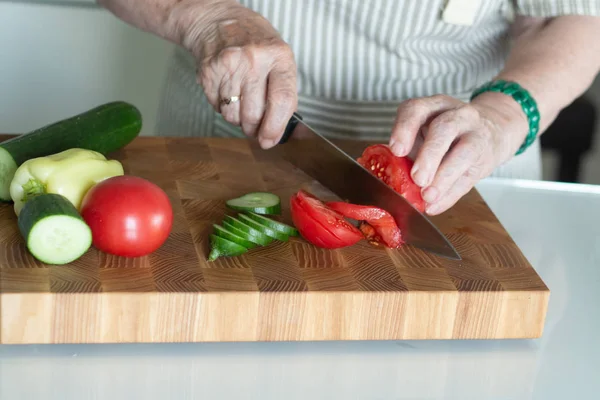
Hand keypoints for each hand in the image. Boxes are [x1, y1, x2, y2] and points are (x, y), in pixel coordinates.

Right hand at [185, 1, 296, 147]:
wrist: (217, 21)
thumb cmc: (254, 43)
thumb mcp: (279, 58)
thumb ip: (285, 93)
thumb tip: (282, 132)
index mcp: (279, 56)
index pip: (282, 100)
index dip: (276, 127)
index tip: (271, 140)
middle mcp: (254, 60)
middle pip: (254, 114)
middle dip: (254, 128)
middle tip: (254, 126)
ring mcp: (229, 65)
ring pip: (233, 115)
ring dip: (237, 118)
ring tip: (240, 101)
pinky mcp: (208, 72)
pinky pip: (217, 107)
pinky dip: (222, 106)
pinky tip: (226, 90)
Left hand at [389, 93, 528, 214]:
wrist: (492, 130)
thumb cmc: (448, 135)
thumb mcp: (426, 132)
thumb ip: (408, 151)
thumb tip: (387, 179)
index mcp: (434, 106)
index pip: (417, 109)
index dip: (404, 129)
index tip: (396, 150)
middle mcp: (457, 115)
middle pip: (443, 129)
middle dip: (429, 155)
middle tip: (417, 178)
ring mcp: (475, 133)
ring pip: (463, 152)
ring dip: (443, 177)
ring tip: (428, 195)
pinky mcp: (486, 156)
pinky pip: (469, 176)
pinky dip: (450, 194)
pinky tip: (436, 205)